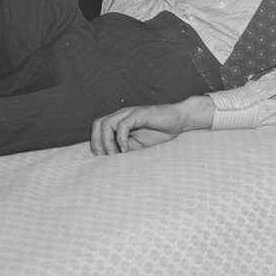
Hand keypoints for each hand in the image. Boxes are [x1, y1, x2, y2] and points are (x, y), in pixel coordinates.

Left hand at [90, 95, 214, 155]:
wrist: (179, 120)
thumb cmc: (160, 133)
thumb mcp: (138, 145)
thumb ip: (125, 149)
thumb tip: (111, 163)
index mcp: (119, 121)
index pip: (98, 129)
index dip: (96, 144)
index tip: (101, 160)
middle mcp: (121, 115)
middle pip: (97, 124)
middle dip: (97, 142)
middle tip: (105, 158)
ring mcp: (129, 113)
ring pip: (106, 124)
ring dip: (107, 142)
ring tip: (115, 155)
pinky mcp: (139, 114)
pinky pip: (123, 124)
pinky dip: (121, 138)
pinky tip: (126, 149)